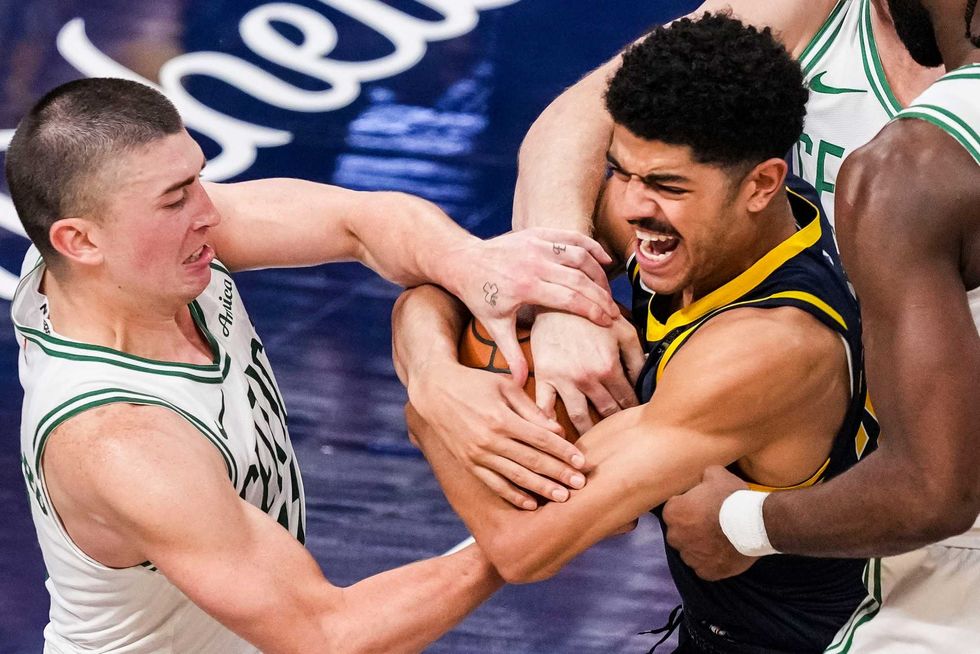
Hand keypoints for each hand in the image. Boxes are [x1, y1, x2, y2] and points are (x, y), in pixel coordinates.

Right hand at [407, 361, 588, 509]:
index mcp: (501, 418)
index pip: (541, 439)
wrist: (434, 392)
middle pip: (532, 461)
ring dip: (541, 489)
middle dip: (559, 474)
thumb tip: (557, 430)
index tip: (582, 462)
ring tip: (563, 498)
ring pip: (516, 477)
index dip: (563, 451)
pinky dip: (513, 496)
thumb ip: (530, 410)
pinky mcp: (469, 464)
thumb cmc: (474, 383)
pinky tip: (531, 504)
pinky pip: (494, 484)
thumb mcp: (504, 387)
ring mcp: (478, 455)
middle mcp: (490, 440)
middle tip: (581, 485)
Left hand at [447, 228, 617, 384]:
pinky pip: (571, 237)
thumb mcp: (494, 326)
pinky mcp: (537, 233)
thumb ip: (511, 355)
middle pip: (580, 278)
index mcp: (525, 286)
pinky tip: (604, 260)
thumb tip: (520, 384)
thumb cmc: (480, 296)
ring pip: (579, 256)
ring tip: (608, 292)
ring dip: (598, 273)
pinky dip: (590, 247)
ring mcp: (536, 244)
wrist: (462, 261)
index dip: (592, 310)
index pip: (570, 298)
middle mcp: (533, 262)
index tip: (608, 322)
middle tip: (615, 312)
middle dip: (601, 296)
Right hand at [531, 311, 645, 433]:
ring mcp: (563, 380)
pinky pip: (544, 406)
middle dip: (614, 425)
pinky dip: (548, 423)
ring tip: (593, 442)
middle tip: (619, 436)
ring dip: (588, 432)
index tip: (635, 420)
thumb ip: (637, 358)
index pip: (626, 400)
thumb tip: (646, 380)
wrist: (558, 300)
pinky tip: (555, 435)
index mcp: (608, 367)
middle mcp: (587, 378)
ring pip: (578, 417)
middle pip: (605, 412)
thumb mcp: (624, 330)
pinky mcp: (545, 377)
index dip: (633, 411)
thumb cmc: (593, 314)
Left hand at [662, 466, 756, 580]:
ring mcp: (690, 557)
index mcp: (673, 513)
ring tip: (720, 538)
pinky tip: (723, 553)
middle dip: (691, 528)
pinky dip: (711, 562)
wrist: (755, 524)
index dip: (688, 507)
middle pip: (679, 533)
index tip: (702, 506)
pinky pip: (704, 568)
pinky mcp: (706, 572)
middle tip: (711, 522)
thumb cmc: (732, 498)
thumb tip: (702, 478)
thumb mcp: (716, 474)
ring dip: (700, 546)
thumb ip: (703, 475)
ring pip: (690, 552)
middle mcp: (676, 537)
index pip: (674, 509)